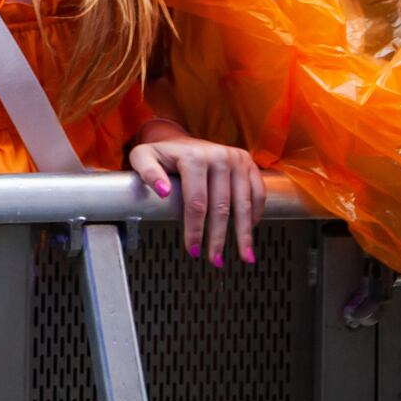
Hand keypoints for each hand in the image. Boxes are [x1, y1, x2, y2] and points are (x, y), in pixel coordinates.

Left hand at [129, 129, 264, 264]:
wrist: (180, 140)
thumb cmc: (161, 155)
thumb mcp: (143, 157)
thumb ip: (147, 172)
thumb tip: (163, 192)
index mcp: (194, 157)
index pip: (197, 202)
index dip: (195, 229)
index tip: (192, 249)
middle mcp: (219, 156)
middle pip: (221, 207)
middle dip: (219, 237)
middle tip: (215, 260)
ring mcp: (237, 159)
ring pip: (243, 204)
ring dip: (244, 233)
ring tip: (244, 256)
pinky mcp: (248, 163)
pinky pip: (258, 193)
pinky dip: (255, 214)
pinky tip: (250, 230)